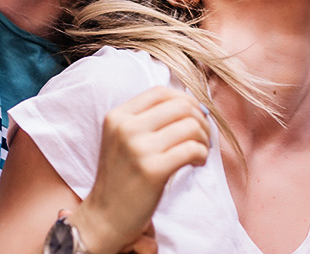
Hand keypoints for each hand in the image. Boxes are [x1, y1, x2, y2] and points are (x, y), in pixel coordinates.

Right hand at [68, 86, 209, 253]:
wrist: (105, 216)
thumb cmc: (121, 177)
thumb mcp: (122, 139)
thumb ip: (147, 119)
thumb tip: (192, 105)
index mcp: (118, 116)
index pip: (161, 92)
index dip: (185, 99)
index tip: (194, 115)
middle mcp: (126, 127)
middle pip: (180, 106)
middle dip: (199, 119)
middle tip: (201, 137)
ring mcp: (138, 148)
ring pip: (190, 126)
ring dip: (203, 139)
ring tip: (199, 152)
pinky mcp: (153, 170)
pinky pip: (192, 149)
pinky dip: (202, 155)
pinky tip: (195, 164)